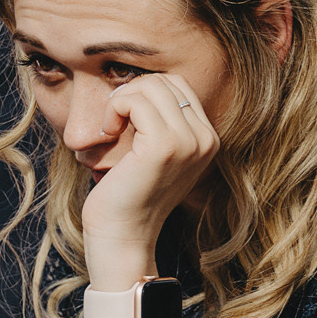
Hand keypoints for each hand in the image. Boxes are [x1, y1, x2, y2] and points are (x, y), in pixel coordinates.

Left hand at [78, 73, 218, 285]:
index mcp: (208, 139)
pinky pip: (136, 101)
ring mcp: (188, 142)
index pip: (179, 85)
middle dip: (133, 92)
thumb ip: (162, 122)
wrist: (122, 236)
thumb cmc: (128, 194)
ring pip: (151, 86)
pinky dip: (115, 109)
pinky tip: (108, 132)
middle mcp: (206, 139)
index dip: (145, 91)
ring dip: (122, 100)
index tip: (125, 117)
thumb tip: (145, 82)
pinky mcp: (164, 146)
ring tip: (111, 127)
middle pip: (166, 81)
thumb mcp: (154, 153)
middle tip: (115, 120)